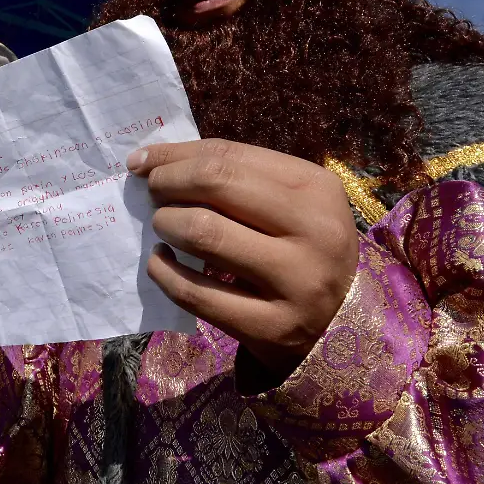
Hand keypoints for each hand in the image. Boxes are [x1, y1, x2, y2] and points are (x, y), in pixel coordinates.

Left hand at [130, 139, 358, 382]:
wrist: (340, 325)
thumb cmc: (301, 247)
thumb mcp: (288, 202)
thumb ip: (234, 176)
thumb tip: (153, 160)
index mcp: (317, 189)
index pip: (229, 157)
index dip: (175, 155)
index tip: (142, 161)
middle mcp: (315, 231)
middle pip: (216, 184)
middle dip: (168, 183)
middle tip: (152, 193)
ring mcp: (297, 282)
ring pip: (204, 234)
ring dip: (167, 223)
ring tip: (163, 225)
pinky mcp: (272, 328)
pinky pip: (196, 293)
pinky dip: (163, 272)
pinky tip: (159, 261)